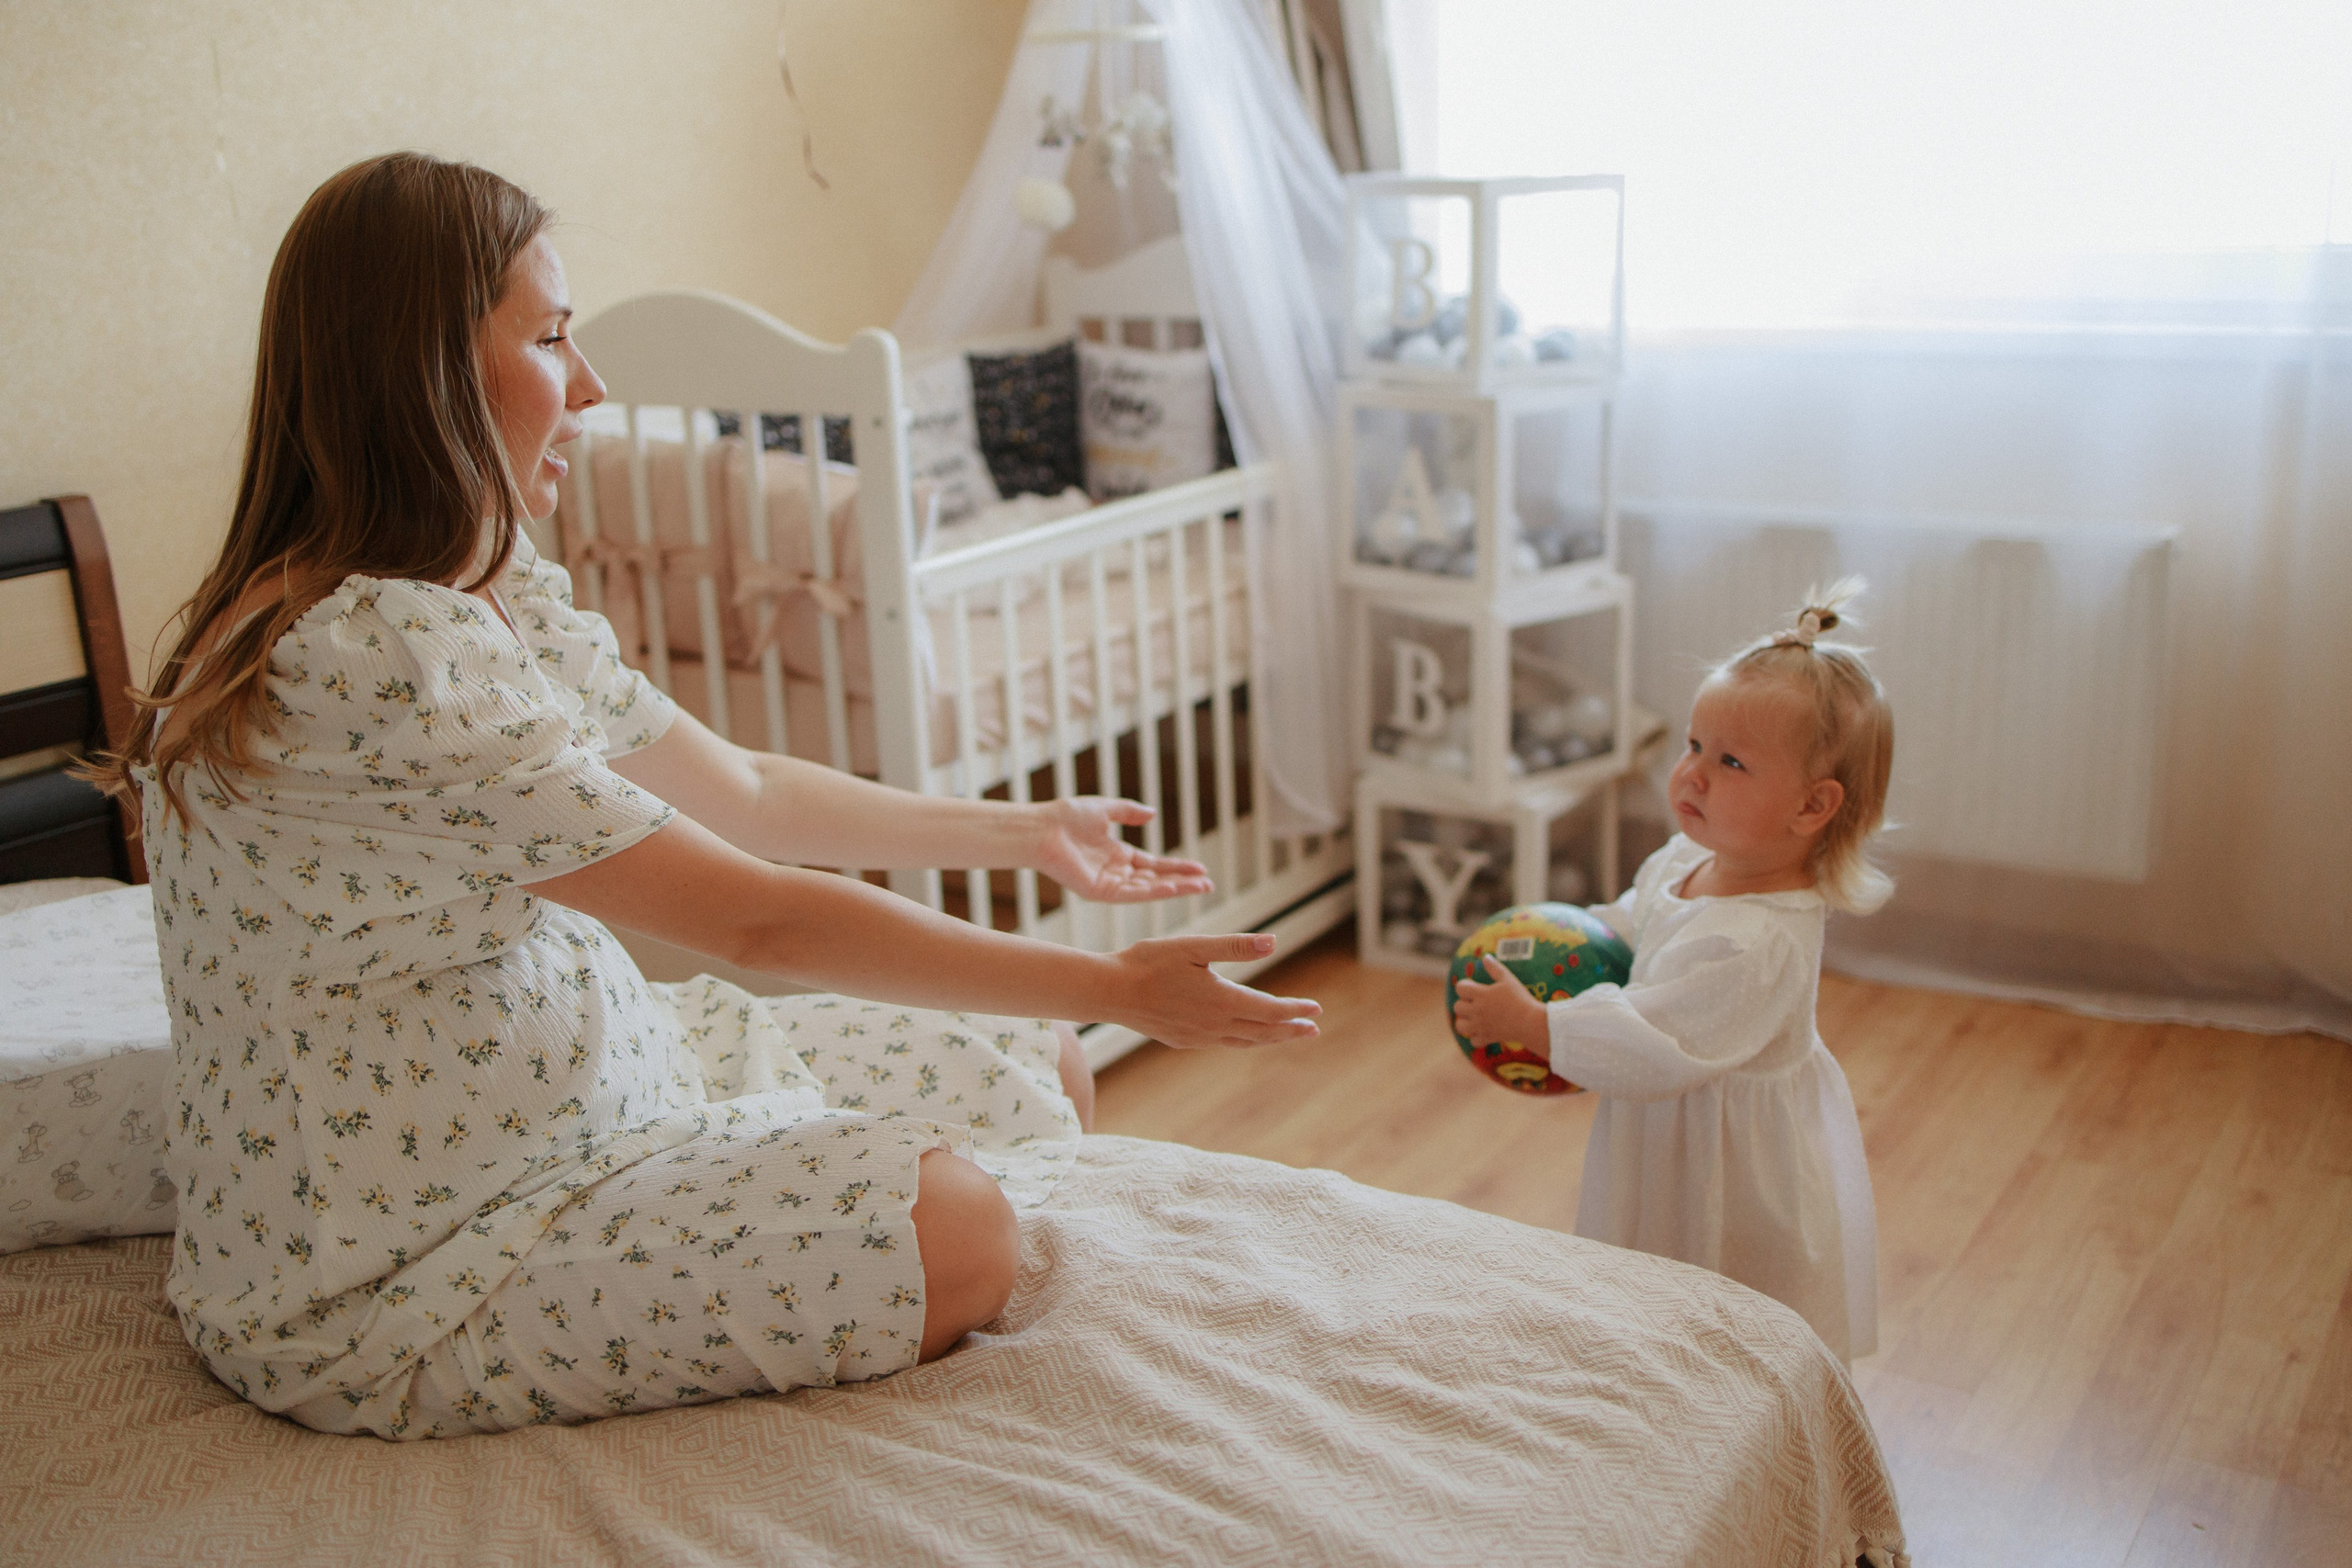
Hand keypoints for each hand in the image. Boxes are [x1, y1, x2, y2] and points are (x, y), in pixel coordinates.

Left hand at [1032, 798, 1212, 903]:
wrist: (1042, 828)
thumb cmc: (1066, 817)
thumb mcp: (1105, 808)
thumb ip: (1128, 812)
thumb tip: (1152, 813)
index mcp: (1116, 855)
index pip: (1154, 865)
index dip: (1177, 867)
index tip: (1200, 869)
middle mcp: (1115, 872)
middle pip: (1156, 880)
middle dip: (1183, 882)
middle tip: (1209, 884)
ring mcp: (1108, 884)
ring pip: (1149, 889)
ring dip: (1175, 889)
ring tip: (1201, 887)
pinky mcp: (1100, 891)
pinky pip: (1132, 893)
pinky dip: (1154, 892)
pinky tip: (1174, 888)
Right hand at [1104, 933, 1320, 1049]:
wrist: (1110, 991)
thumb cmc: (1149, 962)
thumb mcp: (1194, 946)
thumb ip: (1236, 947)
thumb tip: (1274, 942)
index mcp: (1222, 1001)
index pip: (1270, 1011)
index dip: (1295, 1010)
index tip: (1316, 1009)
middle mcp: (1215, 1025)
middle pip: (1263, 1032)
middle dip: (1291, 1030)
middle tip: (1313, 1029)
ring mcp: (1199, 1037)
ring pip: (1245, 1041)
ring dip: (1270, 1039)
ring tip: (1288, 1035)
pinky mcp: (1183, 1041)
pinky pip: (1223, 1044)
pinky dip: (1244, 1040)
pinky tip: (1244, 1035)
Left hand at [1451, 955, 1550, 1056]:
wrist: (1530, 1021)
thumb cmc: (1520, 998)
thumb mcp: (1508, 979)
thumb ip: (1495, 968)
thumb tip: (1485, 957)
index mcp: (1481, 994)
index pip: (1460, 988)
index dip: (1465, 986)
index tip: (1473, 987)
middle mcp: (1477, 1010)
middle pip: (1457, 1007)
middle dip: (1464, 1003)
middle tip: (1476, 1003)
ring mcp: (1481, 1026)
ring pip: (1460, 1026)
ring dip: (1465, 1021)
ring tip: (1474, 1018)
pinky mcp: (1487, 1038)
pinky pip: (1473, 1040)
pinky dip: (1477, 1037)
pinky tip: (1484, 1030)